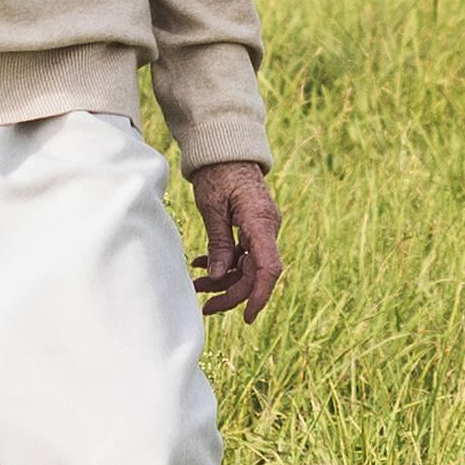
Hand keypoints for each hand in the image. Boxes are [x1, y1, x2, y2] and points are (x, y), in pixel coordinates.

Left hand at [185, 159, 282, 319]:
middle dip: (231, 294)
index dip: (259, 295)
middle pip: (255, 273)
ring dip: (223, 280)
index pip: (268, 267)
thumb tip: (216, 276)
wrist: (226, 148)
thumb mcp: (212, 207)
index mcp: (260, 222)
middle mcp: (266, 228)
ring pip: (247, 267)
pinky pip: (243, 254)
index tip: (247, 316)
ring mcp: (261, 229)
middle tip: (205, 307)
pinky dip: (223, 263)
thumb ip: (218, 242)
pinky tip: (200, 264)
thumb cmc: (218, 172)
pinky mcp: (253, 228)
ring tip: (196, 285)